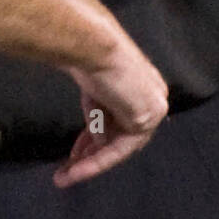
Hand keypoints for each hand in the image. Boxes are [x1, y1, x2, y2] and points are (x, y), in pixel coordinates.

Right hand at [55, 38, 168, 187]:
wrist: (93, 43)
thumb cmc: (88, 53)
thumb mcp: (94, 87)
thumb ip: (100, 111)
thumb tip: (100, 139)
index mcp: (142, 84)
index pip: (120, 119)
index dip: (96, 136)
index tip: (77, 152)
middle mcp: (153, 97)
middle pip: (121, 136)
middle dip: (92, 154)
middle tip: (69, 171)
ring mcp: (152, 109)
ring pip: (118, 146)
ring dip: (90, 160)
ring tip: (66, 175)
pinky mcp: (144, 118)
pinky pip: (119, 148)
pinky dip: (97, 156)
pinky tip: (78, 162)